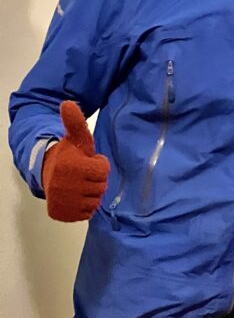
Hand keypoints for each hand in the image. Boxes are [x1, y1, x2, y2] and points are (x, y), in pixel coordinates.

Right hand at [41, 102, 109, 221]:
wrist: (47, 172)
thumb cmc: (69, 155)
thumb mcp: (76, 138)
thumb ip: (76, 123)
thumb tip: (68, 103)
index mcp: (71, 166)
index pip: (102, 172)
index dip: (99, 166)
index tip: (90, 161)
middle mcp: (65, 186)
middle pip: (100, 189)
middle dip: (95, 181)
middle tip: (84, 174)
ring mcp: (62, 201)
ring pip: (93, 203)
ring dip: (91, 194)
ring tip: (80, 184)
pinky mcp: (60, 213)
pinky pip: (85, 214)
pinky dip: (83, 207)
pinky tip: (76, 196)